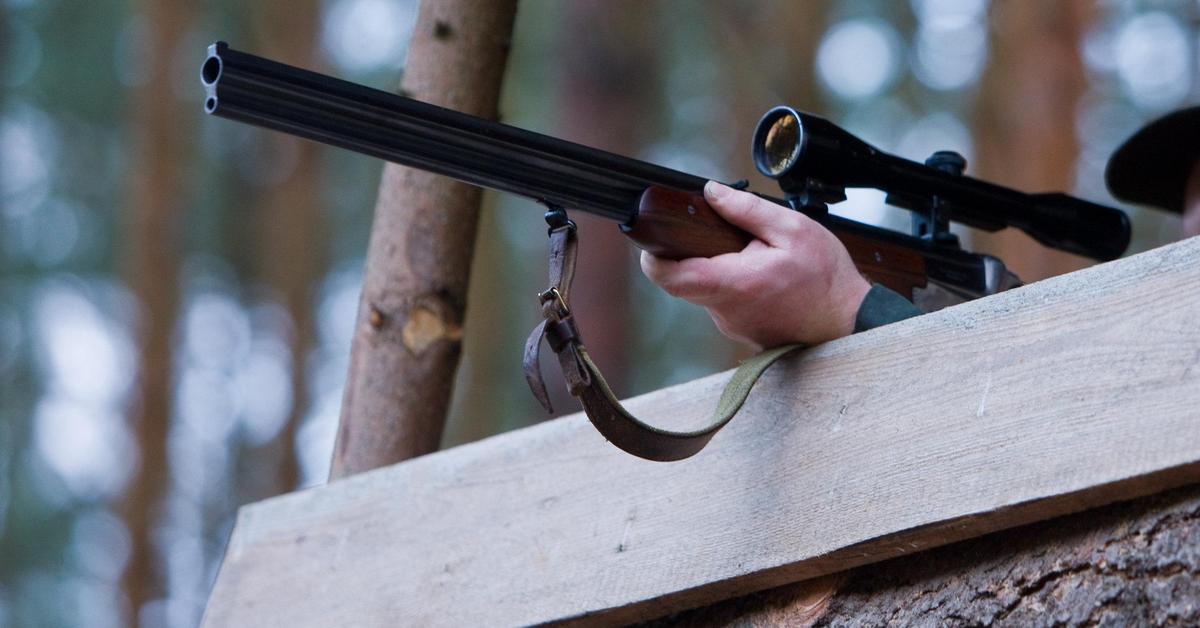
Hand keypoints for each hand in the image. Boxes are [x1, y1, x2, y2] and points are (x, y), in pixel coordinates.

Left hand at [640, 181, 870, 348]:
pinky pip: (724, 301)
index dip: (653, 256)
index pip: (668, 276)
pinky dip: (735, 283)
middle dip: (698, 252)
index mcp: (732, 283)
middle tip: (726, 234)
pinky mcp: (740, 330)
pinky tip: (764, 275)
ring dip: (721, 267)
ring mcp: (730, 325)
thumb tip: (711, 192)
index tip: (656, 237)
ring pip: (707, 289)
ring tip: (757, 256)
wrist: (848, 322)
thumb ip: (747, 210)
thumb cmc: (826, 278)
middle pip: (686, 278)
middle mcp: (724, 311)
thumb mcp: (792, 229)